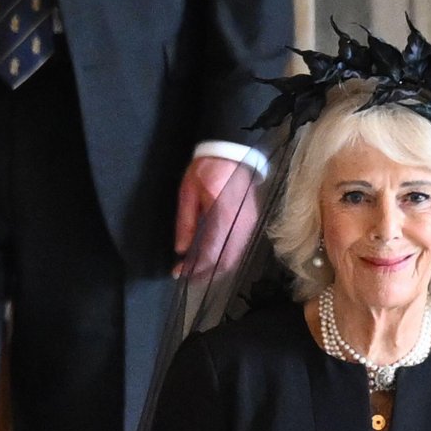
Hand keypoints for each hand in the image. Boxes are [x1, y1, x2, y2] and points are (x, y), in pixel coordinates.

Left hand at [173, 156, 260, 277]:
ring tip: (198, 270)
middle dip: (206, 274)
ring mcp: (248, 227)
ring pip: (234, 259)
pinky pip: (239, 250)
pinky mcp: (252, 224)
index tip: (178, 272)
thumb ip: (185, 222)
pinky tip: (212, 258)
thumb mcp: (188, 192)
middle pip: (225, 263)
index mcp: (223, 218)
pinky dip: (225, 259)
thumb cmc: (206, 169)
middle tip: (188, 277)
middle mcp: (239, 227)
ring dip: (216, 269)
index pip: (209, 254)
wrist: (232, 152)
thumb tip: (181, 249)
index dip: (194, 268)